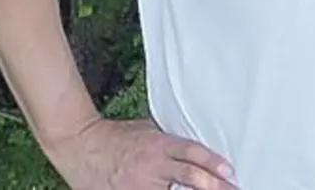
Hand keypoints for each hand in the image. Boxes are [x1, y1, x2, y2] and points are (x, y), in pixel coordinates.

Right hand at [45, 118, 238, 189]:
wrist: (81, 146)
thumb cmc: (118, 137)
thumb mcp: (148, 130)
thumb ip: (170, 140)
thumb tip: (195, 147)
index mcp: (159, 144)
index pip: (192, 153)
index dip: (213, 163)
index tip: (230, 171)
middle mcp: (152, 165)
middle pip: (190, 178)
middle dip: (214, 186)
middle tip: (233, 189)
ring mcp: (140, 185)